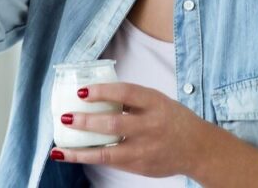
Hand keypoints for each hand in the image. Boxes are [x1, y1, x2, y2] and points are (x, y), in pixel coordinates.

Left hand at [50, 82, 208, 178]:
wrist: (197, 148)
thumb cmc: (172, 119)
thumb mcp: (158, 102)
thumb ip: (132, 100)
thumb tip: (96, 93)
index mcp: (155, 103)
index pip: (126, 93)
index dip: (102, 91)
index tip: (81, 91)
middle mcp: (150, 126)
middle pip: (114, 124)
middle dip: (86, 121)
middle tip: (66, 117)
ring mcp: (144, 149)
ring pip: (108, 151)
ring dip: (81, 151)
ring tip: (59, 148)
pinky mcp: (139, 166)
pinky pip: (110, 162)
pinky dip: (90, 158)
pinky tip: (72, 156)